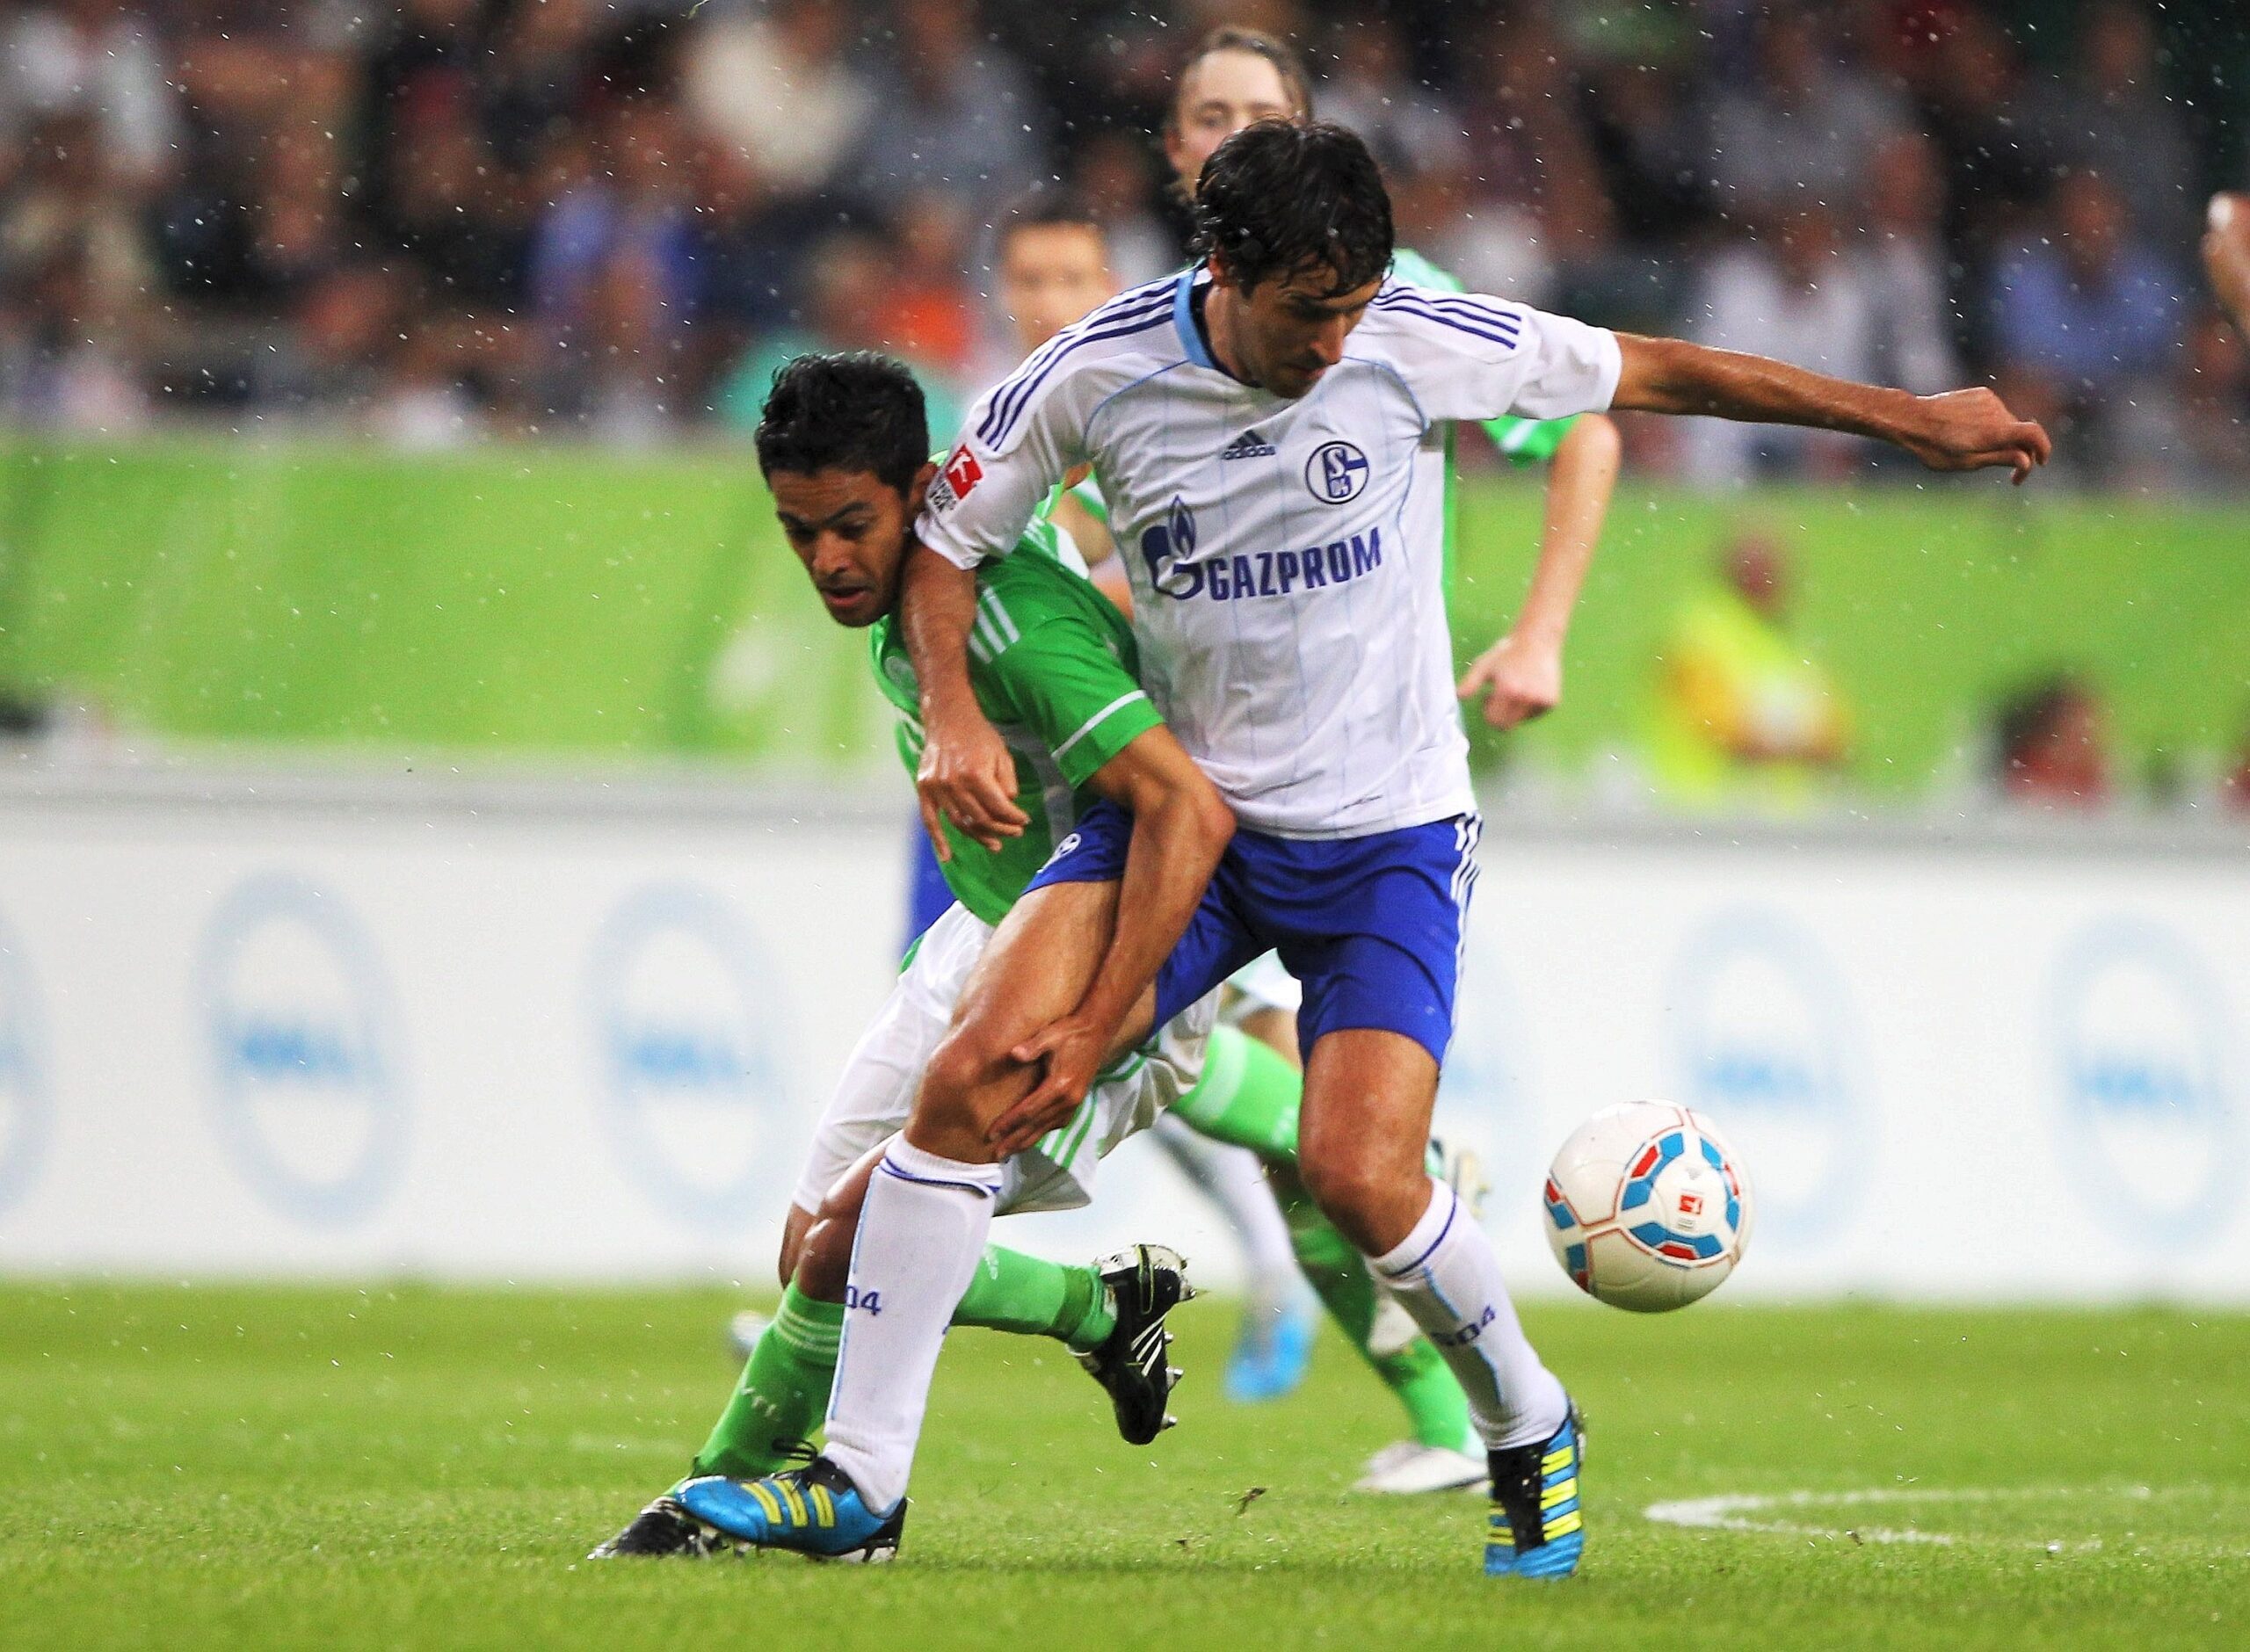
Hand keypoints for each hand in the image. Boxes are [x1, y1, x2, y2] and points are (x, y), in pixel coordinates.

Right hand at [916, 699, 1027, 856]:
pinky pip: (930, 819)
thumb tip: (1008, 807)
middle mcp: (954, 784)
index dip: (1014, 818)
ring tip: (995, 845)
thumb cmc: (979, 734)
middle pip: (980, 818)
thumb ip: (1007, 782)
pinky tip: (947, 856)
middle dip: (1001, 828)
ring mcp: (937, 787)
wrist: (948, 717)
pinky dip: (938, 839)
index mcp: (975, 774)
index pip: (998, 807)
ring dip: (978, 837)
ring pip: (960, 822)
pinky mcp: (924, 788)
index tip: (1025, 820)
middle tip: (1015, 833)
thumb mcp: (1002, 754)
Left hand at [985, 1013, 1108, 1157]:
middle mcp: (1068, 1100)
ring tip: (1009, 1152)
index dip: (1008, 1124)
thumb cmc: (1070, 1032)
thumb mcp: (1050, 1035)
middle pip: (1036, 1126)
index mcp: (1059, 1086)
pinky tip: (1030, 1137)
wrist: (1097, 1031)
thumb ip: (1032, 1047)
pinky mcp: (1076, 1103)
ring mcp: (1074, 1104)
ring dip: (1027, 1141)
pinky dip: (1041, 1133)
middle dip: (1015, 1141)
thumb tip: (1013, 1054)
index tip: (991, 1134)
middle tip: (997, 1154)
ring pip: (1046, 1129)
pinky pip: (1056, 1124)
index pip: (1028, 1111)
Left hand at [1457, 632, 1563, 728]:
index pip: (1493, 721)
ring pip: (1521, 720)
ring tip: (1516, 688)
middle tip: (1500, 697)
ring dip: (1515, 710)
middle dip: (1500, 716)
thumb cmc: (1508, 652)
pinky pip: (1535, 714)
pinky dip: (1529, 706)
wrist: (1538, 640)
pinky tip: (1530, 687)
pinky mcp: (1552, 702)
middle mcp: (1526, 698)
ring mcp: (1541, 701)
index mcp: (1508, 689)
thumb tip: (1458, 697)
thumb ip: (1470, 682)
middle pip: (1507, 726)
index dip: (1487, 712)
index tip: (1488, 697)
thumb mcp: (1484, 664)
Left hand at [1893, 387, 2051, 484]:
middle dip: (2019, 452)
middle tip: (2011, 476)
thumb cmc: (1935, 447)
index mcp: (1996, 431)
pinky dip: (1991, 424)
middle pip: (2020, 433)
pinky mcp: (1982, 393)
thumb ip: (2000, 458)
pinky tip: (1968, 432)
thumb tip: (2027, 460)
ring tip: (1973, 448)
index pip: (2034, 434)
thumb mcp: (1968, 462)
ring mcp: (1990, 399)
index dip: (2044, 449)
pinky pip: (1995, 412)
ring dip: (2001, 438)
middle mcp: (1998, 411)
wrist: (1913, 419)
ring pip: (2007, 423)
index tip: (2041, 463)